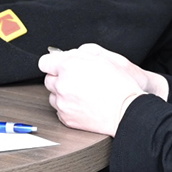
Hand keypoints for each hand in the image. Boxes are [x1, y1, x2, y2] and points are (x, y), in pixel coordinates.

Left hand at [39, 43, 166, 135]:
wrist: (126, 111)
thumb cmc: (119, 85)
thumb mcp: (102, 58)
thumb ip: (78, 53)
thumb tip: (65, 55)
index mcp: (69, 66)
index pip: (44, 62)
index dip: (53, 63)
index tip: (58, 66)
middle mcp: (62, 84)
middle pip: (48, 79)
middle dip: (60, 78)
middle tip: (77, 80)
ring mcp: (63, 103)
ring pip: (53, 95)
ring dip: (63, 93)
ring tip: (82, 93)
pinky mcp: (66, 118)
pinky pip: (60, 110)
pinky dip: (68, 107)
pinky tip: (83, 104)